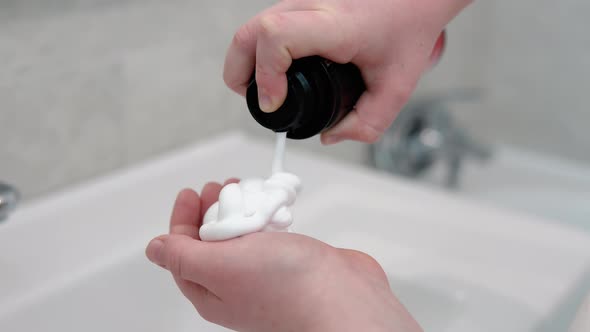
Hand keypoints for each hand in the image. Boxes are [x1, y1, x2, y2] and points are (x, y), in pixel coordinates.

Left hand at [146, 181, 421, 331]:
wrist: (343, 300)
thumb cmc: (286, 288)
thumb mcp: (219, 265)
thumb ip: (183, 255)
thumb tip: (154, 249)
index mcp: (211, 290)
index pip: (183, 251)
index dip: (183, 219)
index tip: (191, 191)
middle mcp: (235, 284)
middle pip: (211, 241)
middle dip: (211, 209)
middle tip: (218, 186)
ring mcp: (264, 273)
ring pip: (241, 236)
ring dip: (239, 209)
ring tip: (245, 190)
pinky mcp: (290, 262)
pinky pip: (269, 235)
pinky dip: (265, 216)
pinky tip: (271, 206)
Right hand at [223, 0, 470, 143]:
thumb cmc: (408, 28)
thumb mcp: (397, 86)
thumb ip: (368, 123)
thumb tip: (331, 135)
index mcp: (336, 26)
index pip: (277, 37)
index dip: (265, 74)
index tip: (274, 103)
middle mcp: (312, 6)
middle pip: (250, 32)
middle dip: (240, 73)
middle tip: (257, 100)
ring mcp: (302, 1)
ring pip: (252, 27)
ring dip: (247, 61)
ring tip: (265, 89)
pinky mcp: (299, 2)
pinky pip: (264, 24)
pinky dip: (258, 50)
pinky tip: (274, 69)